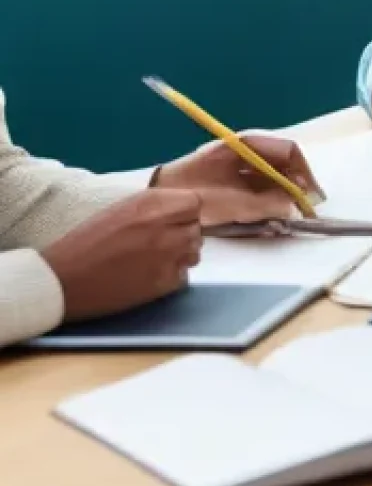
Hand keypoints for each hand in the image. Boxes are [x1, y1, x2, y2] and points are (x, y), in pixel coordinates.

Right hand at [41, 189, 201, 321]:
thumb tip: (179, 210)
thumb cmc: (85, 243)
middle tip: (162, 242)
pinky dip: (173, 276)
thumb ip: (154, 207)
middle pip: (196, 227)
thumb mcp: (121, 209)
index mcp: (150, 203)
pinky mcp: (163, 282)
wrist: (61, 280)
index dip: (186, 212)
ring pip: (195, 251)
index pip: (195, 202)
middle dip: (183, 233)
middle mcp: (163, 225)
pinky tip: (149, 276)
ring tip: (155, 259)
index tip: (175, 220)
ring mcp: (166, 254)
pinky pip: (184, 275)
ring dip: (182, 255)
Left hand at [155, 131, 324, 224]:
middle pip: (282, 164)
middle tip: (303, 211)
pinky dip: (268, 199)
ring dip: (283, 195)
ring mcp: (238, 165)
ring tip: (287, 216)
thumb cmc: (193, 193)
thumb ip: (265, 204)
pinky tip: (268, 215)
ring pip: (272, 177)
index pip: (288, 151)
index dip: (304, 173)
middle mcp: (246, 151)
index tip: (312, 196)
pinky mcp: (230, 180)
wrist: (157, 198)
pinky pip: (259, 187)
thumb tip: (294, 206)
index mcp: (246, 144)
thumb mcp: (231, 201)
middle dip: (295, 187)